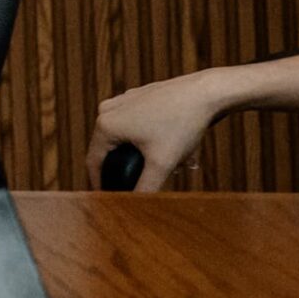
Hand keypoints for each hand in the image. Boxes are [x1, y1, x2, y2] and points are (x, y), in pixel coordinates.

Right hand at [86, 69, 229, 189]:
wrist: (205, 93)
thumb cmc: (181, 123)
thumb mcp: (162, 162)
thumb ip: (146, 187)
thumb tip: (134, 205)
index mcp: (106, 125)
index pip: (93, 161)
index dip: (101, 182)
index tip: (109, 197)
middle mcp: (109, 110)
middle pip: (111, 149)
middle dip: (131, 167)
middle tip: (147, 182)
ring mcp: (123, 101)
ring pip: (127, 137)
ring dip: (145, 154)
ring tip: (170, 164)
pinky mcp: (139, 97)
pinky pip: (138, 124)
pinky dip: (153, 139)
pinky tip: (176, 147)